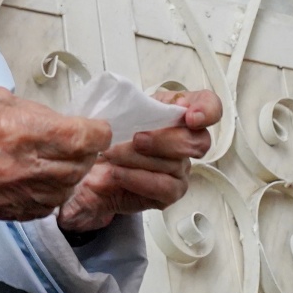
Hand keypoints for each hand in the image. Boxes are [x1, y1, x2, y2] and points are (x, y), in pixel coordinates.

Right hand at [0, 86, 111, 220]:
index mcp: (23, 131)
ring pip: (66, 191)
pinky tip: (37, 179)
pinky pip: (42, 209)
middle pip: (82, 167)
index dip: (96, 131)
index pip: (88, 139)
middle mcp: (22, 167)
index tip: (93, 127)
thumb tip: (62, 125)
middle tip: (76, 141)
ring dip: (69, 175)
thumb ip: (36, 114)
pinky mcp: (1, 211)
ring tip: (56, 160)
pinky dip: (48, 194)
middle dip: (85, 152)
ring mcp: (12, 194)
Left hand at [55, 89, 221, 233]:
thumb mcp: (111, 112)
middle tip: (135, 138)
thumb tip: (140, 100)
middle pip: (198, 140)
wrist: (84, 170)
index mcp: (173, 110)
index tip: (190, 116)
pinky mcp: (169, 192)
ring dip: (139, 158)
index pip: (207, 104)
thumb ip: (130, 103)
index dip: (206, 109)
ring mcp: (180, 167)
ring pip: (177, 164)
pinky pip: (165, 187)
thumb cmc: (102, 137)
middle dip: (164, 139)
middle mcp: (183, 139)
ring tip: (112, 155)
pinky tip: (118, 174)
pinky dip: (139, 178)